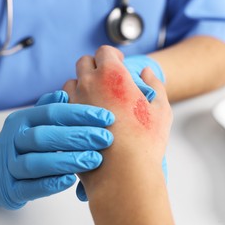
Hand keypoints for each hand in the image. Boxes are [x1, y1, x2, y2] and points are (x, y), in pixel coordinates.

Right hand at [0, 91, 114, 208]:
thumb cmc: (26, 143)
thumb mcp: (33, 122)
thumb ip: (49, 108)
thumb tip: (65, 92)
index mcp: (21, 119)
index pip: (52, 112)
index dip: (80, 114)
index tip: (107, 118)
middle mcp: (12, 140)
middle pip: (44, 136)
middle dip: (78, 136)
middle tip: (106, 138)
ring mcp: (8, 166)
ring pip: (35, 163)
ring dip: (67, 160)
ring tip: (95, 159)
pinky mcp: (10, 190)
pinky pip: (29, 187)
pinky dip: (50, 184)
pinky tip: (72, 180)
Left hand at [63, 46, 171, 200]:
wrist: (123, 172)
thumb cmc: (145, 141)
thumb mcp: (161, 109)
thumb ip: (155, 84)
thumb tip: (146, 73)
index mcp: (113, 75)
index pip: (105, 51)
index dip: (112, 56)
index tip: (117, 64)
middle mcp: (89, 83)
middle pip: (84, 62)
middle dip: (95, 67)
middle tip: (106, 81)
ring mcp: (73, 102)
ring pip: (71, 83)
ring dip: (81, 86)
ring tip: (95, 101)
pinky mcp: (65, 122)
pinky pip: (63, 105)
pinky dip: (73, 105)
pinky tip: (84, 118)